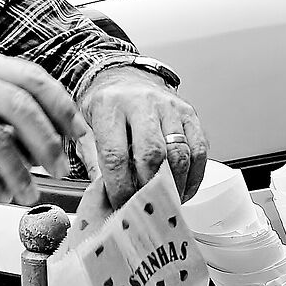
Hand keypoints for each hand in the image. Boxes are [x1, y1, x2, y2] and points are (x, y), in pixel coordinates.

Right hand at [0, 45, 81, 206]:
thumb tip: (48, 132)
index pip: (34, 79)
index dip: (63, 108)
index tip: (79, 135)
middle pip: (24, 108)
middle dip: (51, 143)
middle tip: (61, 168)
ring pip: (1, 142)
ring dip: (23, 173)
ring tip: (30, 193)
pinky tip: (2, 194)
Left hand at [79, 65, 207, 206]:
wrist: (124, 78)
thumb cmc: (105, 107)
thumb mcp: (86, 127)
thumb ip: (92, 160)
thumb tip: (102, 194)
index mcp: (110, 107)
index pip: (115, 155)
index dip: (120, 187)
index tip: (121, 205)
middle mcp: (142, 103)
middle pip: (152, 154)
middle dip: (149, 188)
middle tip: (145, 208)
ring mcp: (169, 107)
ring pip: (180, 154)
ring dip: (174, 186)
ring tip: (165, 203)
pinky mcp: (189, 114)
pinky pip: (199, 150)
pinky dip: (194, 176)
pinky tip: (182, 189)